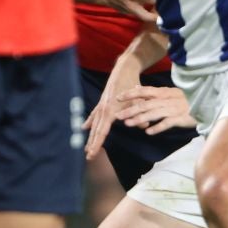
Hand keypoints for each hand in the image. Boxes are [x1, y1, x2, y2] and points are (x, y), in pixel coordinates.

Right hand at [82, 43, 149, 158]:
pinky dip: (89, 122)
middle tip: (88, 157)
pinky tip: (84, 128)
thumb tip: (144, 125)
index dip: (97, 143)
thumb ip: (141, 114)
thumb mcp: (140, 100)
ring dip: (90, 136)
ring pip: (94, 125)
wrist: (125, 70)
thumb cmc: (133, 85)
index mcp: (111, 111)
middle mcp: (103, 109)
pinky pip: (94, 115)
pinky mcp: (102, 102)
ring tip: (86, 148)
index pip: (102, 132)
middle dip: (92, 144)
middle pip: (96, 130)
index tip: (92, 153)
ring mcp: (101, 106)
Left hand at [113, 86, 195, 134]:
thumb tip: (136, 88)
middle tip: (118, 116)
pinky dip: (157, 127)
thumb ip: (153, 92)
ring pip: (153, 114)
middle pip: (145, 104)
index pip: (144, 91)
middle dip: (130, 110)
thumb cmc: (186, 100)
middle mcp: (166, 99)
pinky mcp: (180, 118)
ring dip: (139, 119)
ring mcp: (173, 109)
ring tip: (128, 124)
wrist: (205, 105)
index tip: (118, 97)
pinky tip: (148, 132)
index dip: (131, 94)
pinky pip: (167, 123)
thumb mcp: (169, 93)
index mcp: (163, 92)